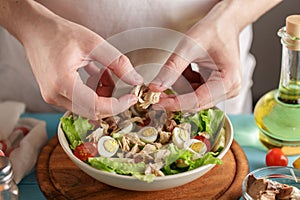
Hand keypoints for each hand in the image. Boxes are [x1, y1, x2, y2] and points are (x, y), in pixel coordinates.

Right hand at [16, 3, 142, 118]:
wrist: (35, 29)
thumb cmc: (59, 33)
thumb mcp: (94, 44)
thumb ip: (118, 64)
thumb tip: (135, 80)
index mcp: (63, 83)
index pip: (97, 107)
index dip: (118, 105)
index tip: (132, 98)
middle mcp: (55, 95)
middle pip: (93, 111)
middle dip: (111, 99)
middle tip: (120, 82)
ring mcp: (52, 97)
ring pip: (87, 107)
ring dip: (102, 94)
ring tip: (104, 72)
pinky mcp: (54, 94)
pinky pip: (80, 101)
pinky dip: (93, 92)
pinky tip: (96, 74)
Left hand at [149, 2, 241, 111]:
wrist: (224, 24)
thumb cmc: (212, 31)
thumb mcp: (188, 47)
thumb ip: (171, 69)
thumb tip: (155, 87)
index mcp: (228, 81)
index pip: (197, 100)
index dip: (175, 103)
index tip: (156, 103)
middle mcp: (229, 90)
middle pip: (195, 103)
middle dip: (175, 95)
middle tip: (156, 88)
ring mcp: (224, 91)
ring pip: (192, 98)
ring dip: (181, 84)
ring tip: (183, 65)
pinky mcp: (216, 89)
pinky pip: (194, 92)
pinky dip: (185, 82)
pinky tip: (188, 68)